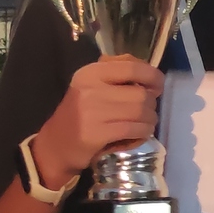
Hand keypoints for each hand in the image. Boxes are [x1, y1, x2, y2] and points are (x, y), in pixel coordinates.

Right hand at [32, 55, 164, 186]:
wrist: (55, 145)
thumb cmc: (79, 114)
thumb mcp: (91, 86)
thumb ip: (117, 72)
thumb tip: (149, 71)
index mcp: (90, 73)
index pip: (132, 67)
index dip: (152, 75)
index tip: (157, 86)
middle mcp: (90, 89)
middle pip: (141, 93)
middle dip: (152, 104)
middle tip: (148, 111)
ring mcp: (93, 112)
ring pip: (141, 112)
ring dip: (150, 120)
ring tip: (145, 124)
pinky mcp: (97, 134)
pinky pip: (134, 129)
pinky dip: (143, 133)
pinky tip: (139, 134)